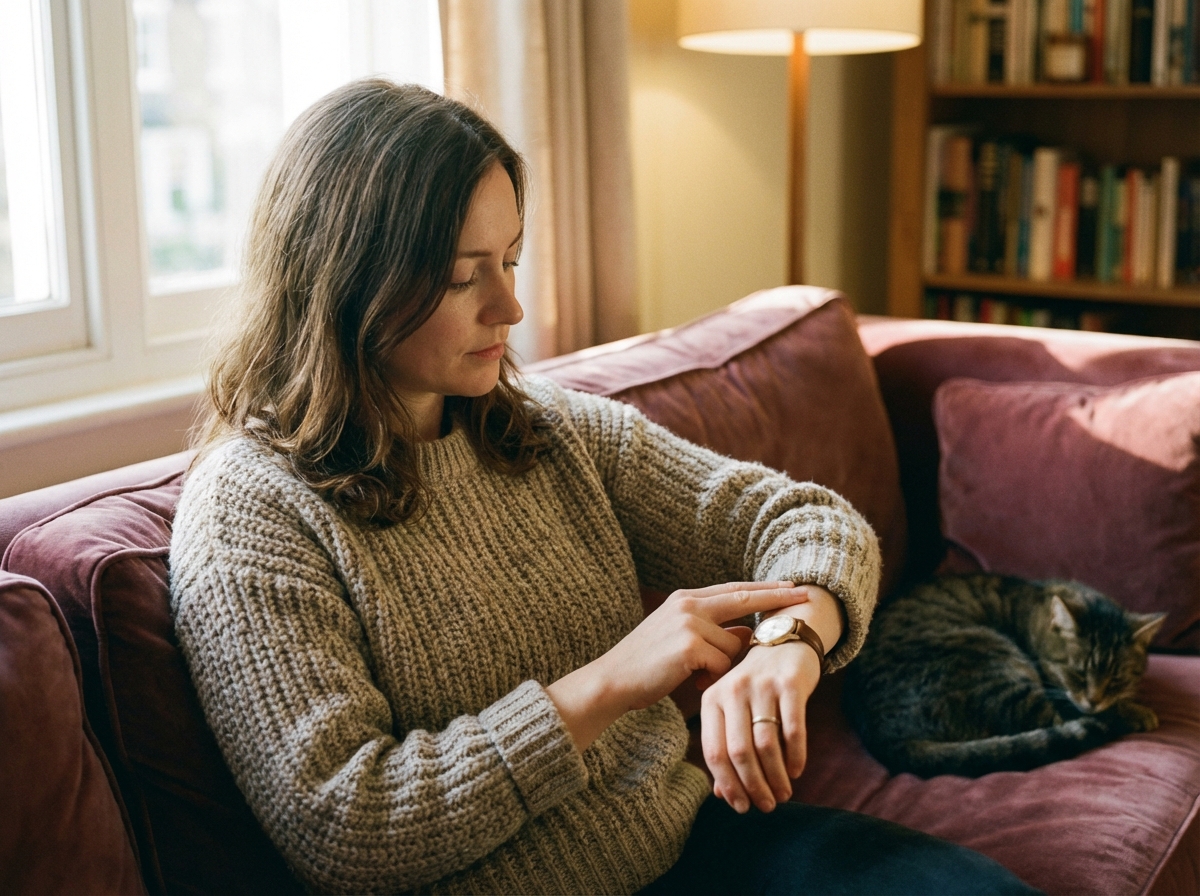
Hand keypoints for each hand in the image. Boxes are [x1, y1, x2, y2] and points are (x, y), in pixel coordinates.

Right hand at [604, 581, 810, 709]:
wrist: (613, 681)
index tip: (791, 586)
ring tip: (692, 673)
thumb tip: (745, 633)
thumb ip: (711, 631)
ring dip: (723, 664)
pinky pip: (722, 664)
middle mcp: (688, 603)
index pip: (734, 589)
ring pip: (733, 644)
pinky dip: (712, 677)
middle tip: (807, 595)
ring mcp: (689, 622)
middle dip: (777, 598)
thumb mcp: (680, 640)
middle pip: (744, 597)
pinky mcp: (689, 645)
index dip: (764, 588)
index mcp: (685, 598)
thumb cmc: (646, 666)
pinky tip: (688, 678)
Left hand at [700, 585, 839, 813]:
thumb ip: (726, 745)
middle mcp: (733, 691)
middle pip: (739, 752)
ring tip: (783, 794)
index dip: (727, 784)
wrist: (784, 639)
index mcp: (712, 698)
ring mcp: (762, 686)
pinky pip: (793, 729)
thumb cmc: (755, 684)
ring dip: (776, 776)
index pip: (713, 751)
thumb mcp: (734, 708)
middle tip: (766, 806)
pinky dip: (796, 755)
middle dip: (753, 786)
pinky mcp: (790, 684)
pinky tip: (797, 770)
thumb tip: (722, 795)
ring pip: (766, 744)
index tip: (740, 806)